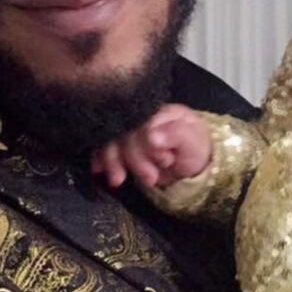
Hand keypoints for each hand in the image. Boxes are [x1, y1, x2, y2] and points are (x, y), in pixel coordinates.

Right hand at [90, 103, 211, 188]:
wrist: (190, 162)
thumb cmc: (194, 150)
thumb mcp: (193, 142)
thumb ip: (175, 136)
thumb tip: (152, 136)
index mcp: (160, 111)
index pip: (143, 122)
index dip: (147, 144)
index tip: (163, 161)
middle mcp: (141, 115)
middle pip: (125, 130)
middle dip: (133, 158)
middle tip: (151, 178)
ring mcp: (128, 128)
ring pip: (111, 137)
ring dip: (112, 160)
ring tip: (118, 180)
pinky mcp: (119, 142)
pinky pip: (103, 145)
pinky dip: (99, 158)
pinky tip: (98, 169)